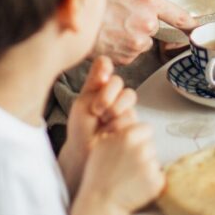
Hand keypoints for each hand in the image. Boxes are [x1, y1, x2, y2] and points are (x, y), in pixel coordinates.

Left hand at [59, 57, 138, 195]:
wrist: (86, 155)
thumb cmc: (80, 129)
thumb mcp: (82, 103)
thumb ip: (95, 82)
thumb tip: (105, 59)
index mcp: (97, 85)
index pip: (105, 65)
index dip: (105, 71)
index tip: (100, 81)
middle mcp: (112, 93)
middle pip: (119, 81)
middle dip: (108, 96)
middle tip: (97, 110)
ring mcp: (123, 107)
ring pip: (129, 96)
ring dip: (115, 110)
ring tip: (104, 124)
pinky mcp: (133, 121)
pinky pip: (132, 115)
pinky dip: (119, 124)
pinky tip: (111, 133)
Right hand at [76, 122, 163, 214]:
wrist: (100, 202)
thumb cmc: (98, 175)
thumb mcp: (102, 144)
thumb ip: (119, 132)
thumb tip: (130, 125)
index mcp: (127, 136)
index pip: (147, 128)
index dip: (140, 137)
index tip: (133, 147)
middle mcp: (141, 148)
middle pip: (151, 144)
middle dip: (144, 153)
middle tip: (130, 166)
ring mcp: (149, 165)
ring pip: (155, 160)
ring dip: (148, 167)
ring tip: (131, 177)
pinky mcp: (156, 182)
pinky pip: (159, 177)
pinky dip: (152, 182)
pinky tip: (138, 186)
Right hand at [92, 0, 195, 65]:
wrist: (77, 18)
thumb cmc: (98, 1)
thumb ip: (145, 1)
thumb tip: (156, 10)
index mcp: (150, 2)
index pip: (179, 16)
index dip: (191, 24)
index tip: (198, 30)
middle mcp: (148, 23)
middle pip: (152, 30)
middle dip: (140, 26)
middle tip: (121, 19)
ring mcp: (138, 42)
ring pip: (140, 43)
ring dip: (130, 39)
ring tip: (112, 29)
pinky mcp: (128, 57)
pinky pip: (129, 54)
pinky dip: (121, 49)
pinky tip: (109, 39)